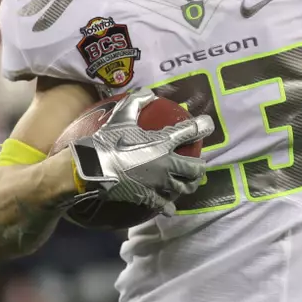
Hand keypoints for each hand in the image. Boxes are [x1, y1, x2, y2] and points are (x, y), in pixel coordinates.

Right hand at [69, 89, 213, 216]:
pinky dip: (169, 207)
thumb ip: (137, 101)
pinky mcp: (149, 197)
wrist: (93, 167)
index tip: (208, 124)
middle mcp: (167, 163)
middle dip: (200, 167)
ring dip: (190, 185)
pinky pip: (164, 204)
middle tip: (199, 165)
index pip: (190, 131)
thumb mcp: (122, 116)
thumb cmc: (108, 140)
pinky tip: (171, 208)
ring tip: (189, 183)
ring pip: (185, 187)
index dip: (203, 126)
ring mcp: (159, 182)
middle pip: (195, 168)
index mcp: (162, 142)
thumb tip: (149, 92)